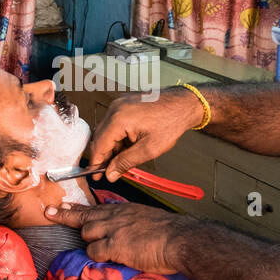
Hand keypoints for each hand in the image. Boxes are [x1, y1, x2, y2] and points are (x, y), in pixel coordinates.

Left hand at [44, 202, 190, 273]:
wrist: (180, 240)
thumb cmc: (170, 234)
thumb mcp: (148, 220)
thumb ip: (133, 223)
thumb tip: (127, 232)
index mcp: (125, 210)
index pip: (95, 208)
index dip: (76, 208)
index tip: (61, 205)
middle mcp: (116, 216)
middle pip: (84, 218)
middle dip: (67, 217)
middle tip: (50, 213)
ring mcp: (114, 230)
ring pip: (87, 234)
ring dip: (91, 242)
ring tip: (106, 248)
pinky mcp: (114, 245)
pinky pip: (94, 251)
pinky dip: (98, 256)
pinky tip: (110, 258)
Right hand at [87, 87, 206, 181]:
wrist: (184, 104)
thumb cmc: (171, 123)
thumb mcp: (149, 149)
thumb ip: (126, 162)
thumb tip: (110, 174)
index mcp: (118, 119)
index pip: (99, 145)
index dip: (96, 162)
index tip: (95, 175)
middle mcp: (115, 109)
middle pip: (100, 137)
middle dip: (104, 156)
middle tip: (109, 171)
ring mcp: (119, 104)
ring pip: (106, 131)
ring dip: (112, 147)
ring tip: (123, 160)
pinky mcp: (124, 104)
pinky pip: (114, 123)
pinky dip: (117, 137)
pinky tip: (128, 147)